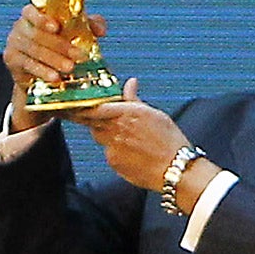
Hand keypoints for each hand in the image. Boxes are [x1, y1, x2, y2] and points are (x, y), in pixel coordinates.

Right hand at [4, 4, 106, 131]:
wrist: (40, 73)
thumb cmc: (60, 44)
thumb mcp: (75, 32)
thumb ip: (89, 25)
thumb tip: (101, 30)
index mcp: (32, 14)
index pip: (31, 11)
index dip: (42, 19)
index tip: (57, 27)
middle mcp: (20, 26)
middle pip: (37, 35)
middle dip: (60, 46)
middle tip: (79, 56)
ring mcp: (13, 43)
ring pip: (33, 50)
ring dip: (53, 60)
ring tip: (70, 68)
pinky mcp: (11, 60)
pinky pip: (27, 65)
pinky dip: (42, 71)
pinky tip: (55, 78)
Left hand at [78, 80, 205, 195]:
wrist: (175, 170)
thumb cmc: (170, 142)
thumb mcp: (154, 114)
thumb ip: (135, 100)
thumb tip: (130, 83)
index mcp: (126, 113)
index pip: (95, 106)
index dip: (85, 105)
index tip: (79, 104)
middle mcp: (116, 129)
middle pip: (92, 121)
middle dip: (94, 119)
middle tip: (104, 120)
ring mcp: (112, 147)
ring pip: (100, 137)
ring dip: (106, 135)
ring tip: (128, 139)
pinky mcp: (114, 163)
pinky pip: (108, 153)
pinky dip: (115, 151)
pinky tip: (132, 153)